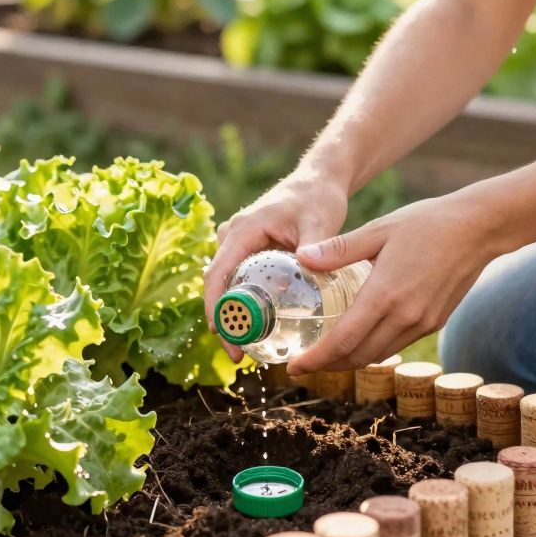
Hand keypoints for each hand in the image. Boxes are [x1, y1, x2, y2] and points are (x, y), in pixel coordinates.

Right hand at [204, 170, 349, 360]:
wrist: (318, 181)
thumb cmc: (317, 197)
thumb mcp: (319, 220)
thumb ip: (316, 242)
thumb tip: (309, 264)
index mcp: (242, 231)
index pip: (216, 276)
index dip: (216, 311)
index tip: (228, 340)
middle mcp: (232, 237)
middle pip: (218, 285)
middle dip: (225, 321)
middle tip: (241, 355)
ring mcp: (238, 244)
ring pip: (226, 284)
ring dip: (234, 313)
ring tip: (251, 346)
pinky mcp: (247, 250)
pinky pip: (237, 279)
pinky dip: (244, 302)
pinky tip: (262, 324)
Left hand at [284, 192, 505, 375]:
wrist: (479, 228)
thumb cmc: (427, 223)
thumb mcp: (379, 229)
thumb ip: (340, 249)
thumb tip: (302, 257)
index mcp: (385, 295)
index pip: (342, 341)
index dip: (315, 360)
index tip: (294, 367)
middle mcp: (404, 317)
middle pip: (358, 357)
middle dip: (328, 365)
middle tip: (304, 363)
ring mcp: (422, 323)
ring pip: (378, 355)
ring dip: (350, 360)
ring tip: (327, 354)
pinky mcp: (434, 323)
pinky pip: (396, 345)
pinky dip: (373, 349)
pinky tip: (360, 338)